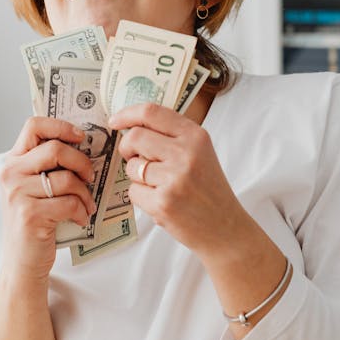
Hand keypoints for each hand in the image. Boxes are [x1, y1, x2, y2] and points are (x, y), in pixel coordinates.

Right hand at [0, 117, 96, 277]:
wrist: (22, 262)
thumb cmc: (35, 222)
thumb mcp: (34, 189)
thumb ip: (47, 166)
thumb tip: (83, 145)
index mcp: (12, 162)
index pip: (33, 126)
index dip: (61, 126)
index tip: (80, 137)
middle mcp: (10, 174)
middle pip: (56, 149)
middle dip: (82, 163)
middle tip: (90, 177)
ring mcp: (17, 194)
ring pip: (67, 179)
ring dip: (85, 193)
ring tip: (86, 205)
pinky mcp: (30, 215)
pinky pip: (69, 203)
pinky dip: (82, 211)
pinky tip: (80, 218)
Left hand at [109, 102, 247, 254]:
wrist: (225, 227)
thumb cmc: (208, 190)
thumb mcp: (200, 154)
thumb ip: (172, 137)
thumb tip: (131, 125)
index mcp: (195, 136)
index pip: (151, 112)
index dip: (127, 114)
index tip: (114, 121)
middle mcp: (186, 153)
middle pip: (135, 137)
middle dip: (127, 148)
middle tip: (135, 158)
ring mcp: (174, 178)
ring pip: (132, 167)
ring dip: (138, 177)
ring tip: (160, 187)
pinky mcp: (163, 202)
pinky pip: (133, 191)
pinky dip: (142, 197)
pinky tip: (162, 202)